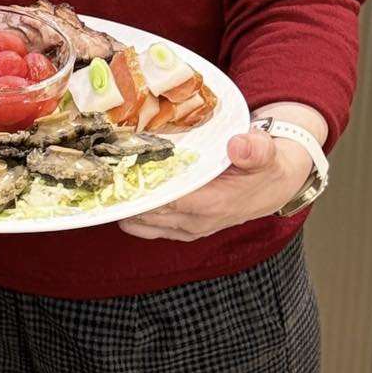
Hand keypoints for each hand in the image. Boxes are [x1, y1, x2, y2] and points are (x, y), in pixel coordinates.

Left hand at [116, 129, 313, 241]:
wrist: (275, 184)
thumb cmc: (266, 167)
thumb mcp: (267, 152)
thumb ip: (255, 148)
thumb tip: (239, 145)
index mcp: (211, 203)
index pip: (165, 200)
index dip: (138, 188)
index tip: (112, 173)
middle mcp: (196, 221)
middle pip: (146, 213)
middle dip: (122, 195)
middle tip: (96, 171)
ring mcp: (188, 227)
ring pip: (143, 223)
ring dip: (123, 204)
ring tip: (100, 180)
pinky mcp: (184, 227)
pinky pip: (149, 226)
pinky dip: (133, 212)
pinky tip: (119, 192)